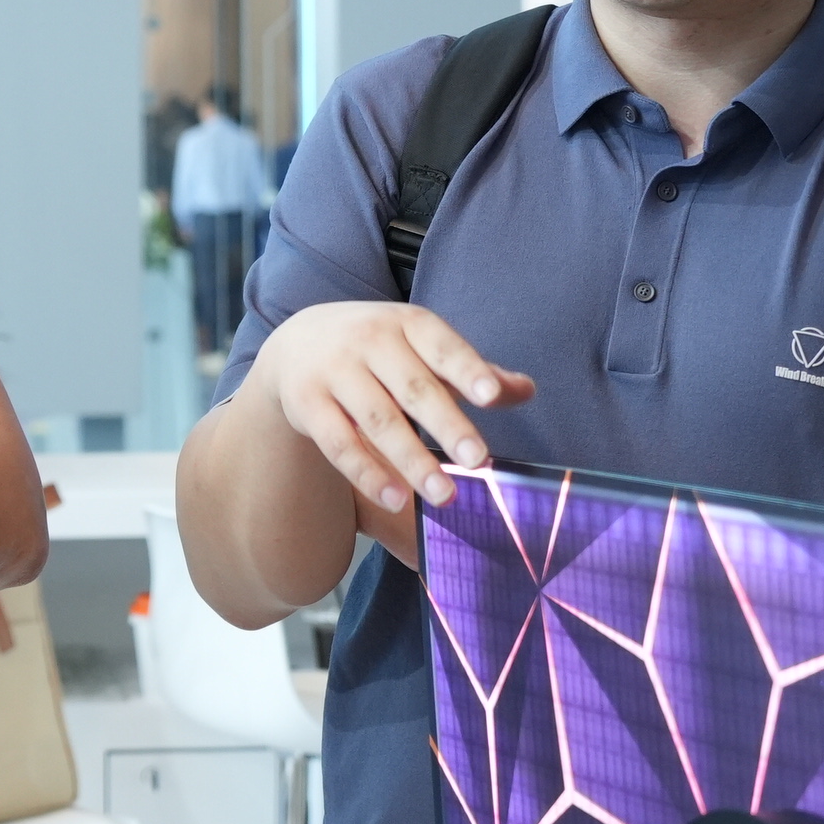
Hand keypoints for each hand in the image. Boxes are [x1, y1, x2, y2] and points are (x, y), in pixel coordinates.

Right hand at [252, 302, 533, 516]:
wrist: (297, 344)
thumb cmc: (377, 349)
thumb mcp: (420, 347)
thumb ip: (471, 371)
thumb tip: (526, 391)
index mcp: (406, 324)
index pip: (442, 346)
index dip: (467, 369)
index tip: (492, 395)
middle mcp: (369, 342)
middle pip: (412, 388)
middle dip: (446, 424)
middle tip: (478, 460)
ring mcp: (335, 372)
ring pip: (377, 421)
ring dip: (412, 460)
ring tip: (445, 494)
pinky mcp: (308, 404)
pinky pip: (339, 444)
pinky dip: (367, 473)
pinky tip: (395, 498)